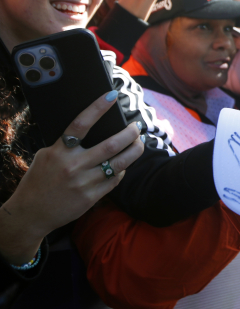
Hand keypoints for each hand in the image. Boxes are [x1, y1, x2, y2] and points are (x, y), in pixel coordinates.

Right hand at [0, 92, 143, 264]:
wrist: (31, 213)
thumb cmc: (39, 180)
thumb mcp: (46, 156)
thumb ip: (65, 144)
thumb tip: (88, 129)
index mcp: (60, 152)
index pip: (81, 124)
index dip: (97, 107)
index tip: (112, 95)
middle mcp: (73, 166)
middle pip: (111, 145)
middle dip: (130, 133)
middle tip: (137, 127)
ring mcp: (84, 182)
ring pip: (119, 163)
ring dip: (134, 150)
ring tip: (139, 143)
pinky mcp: (91, 197)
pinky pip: (115, 180)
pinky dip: (122, 170)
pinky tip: (124, 165)